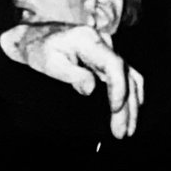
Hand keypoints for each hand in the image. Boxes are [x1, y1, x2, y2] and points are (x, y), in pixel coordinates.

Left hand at [0, 23, 142, 138]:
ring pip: (130, 77)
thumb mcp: (49, 62)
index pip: (113, 64)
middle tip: (122, 132)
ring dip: (132, 104)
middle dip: (127, 106)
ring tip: (129, 130)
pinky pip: (126, 77)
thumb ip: (70, 74)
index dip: (119, 87)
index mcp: (88, 41)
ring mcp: (108, 51)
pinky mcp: (108, 60)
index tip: (115, 109)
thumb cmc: (40, 50)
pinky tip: (131, 113)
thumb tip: (90, 89)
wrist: (38, 38)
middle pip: (125, 75)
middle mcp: (103, 43)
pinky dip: (131, 95)